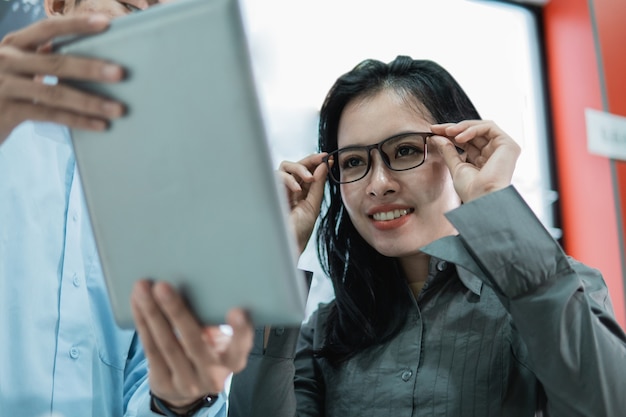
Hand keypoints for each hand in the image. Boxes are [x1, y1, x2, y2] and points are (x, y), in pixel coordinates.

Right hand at [0, 14, 125, 143]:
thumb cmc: (3, 86)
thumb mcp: (17, 65)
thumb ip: (42, 57)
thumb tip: (88, 56)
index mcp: (14, 44)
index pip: (47, 28)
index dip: (76, 25)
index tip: (105, 22)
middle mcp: (7, 60)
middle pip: (56, 63)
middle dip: (90, 68)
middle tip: (120, 73)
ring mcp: (6, 86)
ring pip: (55, 93)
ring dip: (90, 102)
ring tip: (117, 109)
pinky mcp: (8, 111)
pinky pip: (50, 115)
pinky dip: (78, 120)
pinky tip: (99, 125)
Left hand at [130, 280, 253, 408]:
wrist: (187, 392)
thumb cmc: (208, 351)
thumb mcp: (220, 341)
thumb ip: (214, 322)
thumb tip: (199, 288)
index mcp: (233, 360)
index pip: (240, 347)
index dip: (240, 330)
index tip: (237, 310)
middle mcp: (212, 374)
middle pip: (193, 341)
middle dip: (176, 311)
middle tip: (163, 287)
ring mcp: (187, 382)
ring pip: (166, 344)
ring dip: (152, 313)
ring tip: (142, 289)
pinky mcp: (164, 382)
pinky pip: (150, 349)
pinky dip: (143, 323)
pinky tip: (137, 304)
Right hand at [277, 153, 327, 252]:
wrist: (288, 245)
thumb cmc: (299, 231)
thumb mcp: (313, 205)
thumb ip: (318, 186)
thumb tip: (324, 166)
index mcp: (301, 193)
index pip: (308, 171)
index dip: (317, 163)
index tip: (328, 158)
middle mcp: (289, 189)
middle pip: (297, 165)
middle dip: (310, 159)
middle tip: (322, 158)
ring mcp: (279, 189)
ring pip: (286, 166)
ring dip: (300, 168)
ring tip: (309, 178)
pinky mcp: (270, 192)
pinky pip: (277, 176)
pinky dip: (289, 179)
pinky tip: (296, 189)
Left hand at [430, 120, 520, 202]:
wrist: (483, 199)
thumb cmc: (472, 190)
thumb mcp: (456, 167)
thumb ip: (448, 151)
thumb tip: (436, 137)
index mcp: (483, 160)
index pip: (467, 141)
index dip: (450, 135)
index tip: (434, 132)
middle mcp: (494, 153)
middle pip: (473, 132)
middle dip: (453, 128)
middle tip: (436, 129)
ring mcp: (502, 148)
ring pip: (481, 127)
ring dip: (461, 127)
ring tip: (446, 132)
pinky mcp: (508, 144)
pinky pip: (489, 127)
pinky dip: (471, 129)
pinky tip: (458, 137)